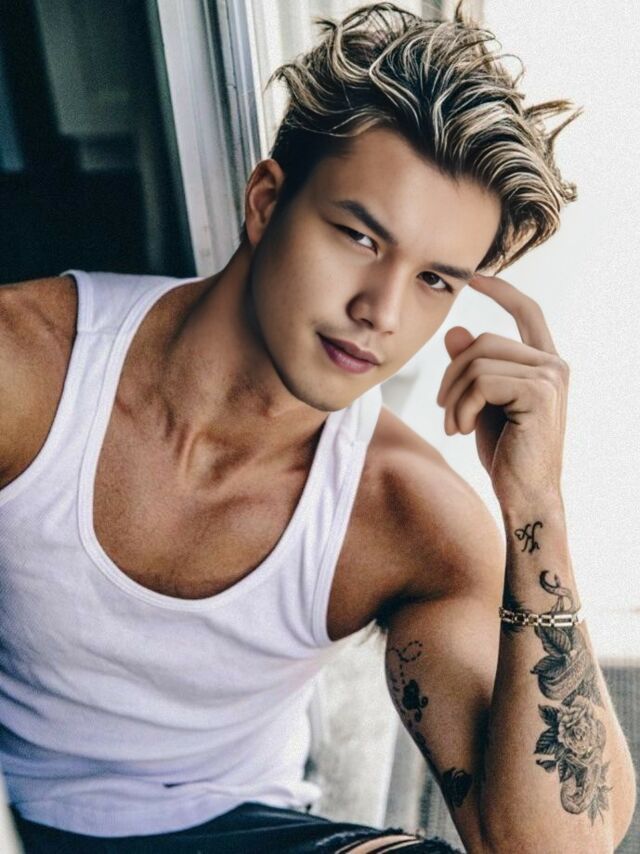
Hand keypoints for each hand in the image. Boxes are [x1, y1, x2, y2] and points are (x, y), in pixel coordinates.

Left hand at [436, 272, 568, 506]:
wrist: (524, 495)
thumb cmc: (505, 452)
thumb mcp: (481, 404)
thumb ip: (473, 369)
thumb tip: (455, 332)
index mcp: (544, 363)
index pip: (527, 311)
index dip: (501, 291)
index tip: (475, 278)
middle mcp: (553, 365)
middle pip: (484, 342)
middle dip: (451, 375)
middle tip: (444, 411)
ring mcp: (550, 376)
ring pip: (478, 362)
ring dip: (454, 397)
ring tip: (454, 426)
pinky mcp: (539, 392)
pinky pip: (481, 381)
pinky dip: (462, 407)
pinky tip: (464, 431)